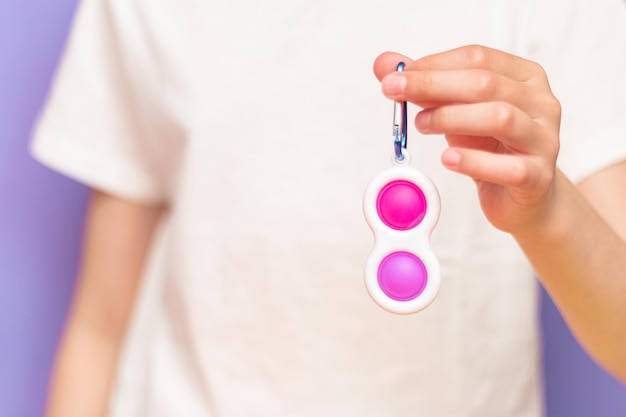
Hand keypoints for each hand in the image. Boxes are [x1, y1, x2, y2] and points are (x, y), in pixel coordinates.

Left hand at [373, 45, 561, 234]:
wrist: (522, 196)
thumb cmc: (489, 147)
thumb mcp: (455, 111)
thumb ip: (424, 87)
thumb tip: (384, 64)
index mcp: (524, 78)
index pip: (478, 59)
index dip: (433, 65)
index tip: (396, 75)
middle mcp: (541, 103)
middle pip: (485, 84)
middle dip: (433, 85)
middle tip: (395, 92)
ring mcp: (543, 140)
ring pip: (500, 118)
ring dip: (452, 118)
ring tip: (421, 125)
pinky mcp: (537, 177)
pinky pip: (507, 167)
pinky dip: (473, 161)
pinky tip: (448, 158)